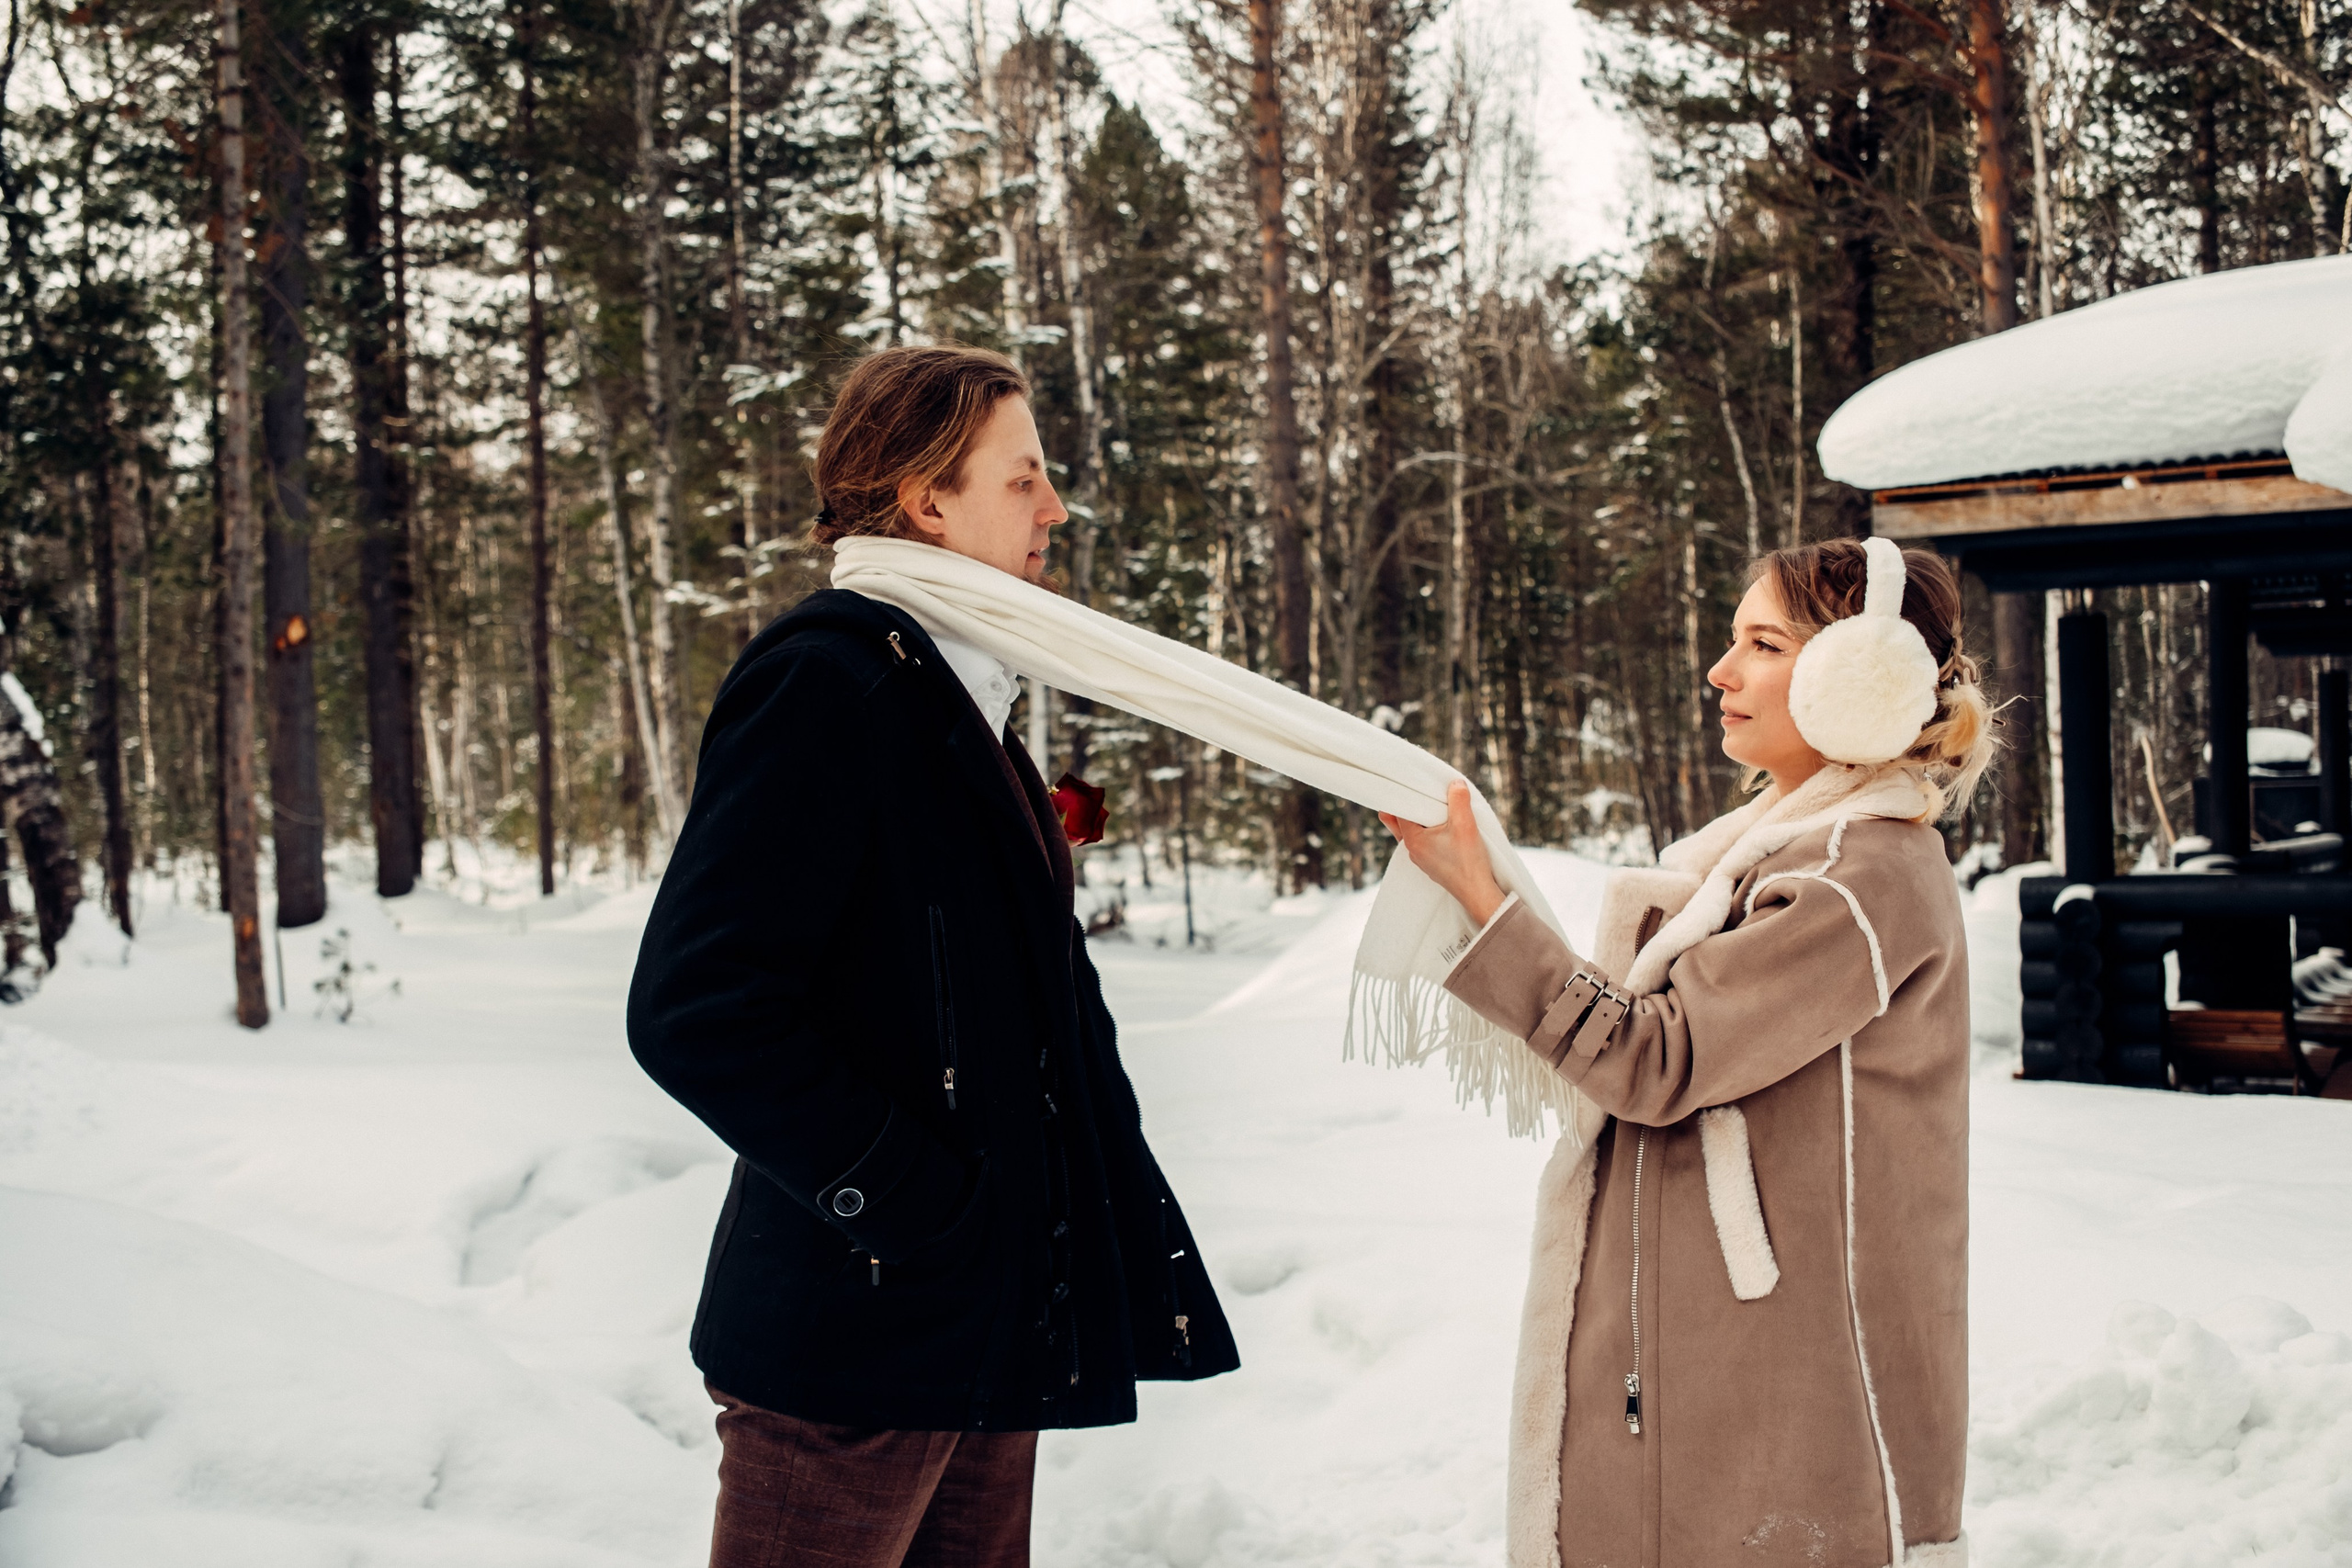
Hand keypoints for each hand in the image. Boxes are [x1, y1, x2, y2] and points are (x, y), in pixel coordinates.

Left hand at [1378, 779, 1506, 926]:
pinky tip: (1440, 826)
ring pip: (1413, 833)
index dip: (1405, 795)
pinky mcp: (1432, 864)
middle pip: (1402, 822)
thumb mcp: (1465, 824)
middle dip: (1409, 806)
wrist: (1478, 893)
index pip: (1399, 812)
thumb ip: (1459, 800)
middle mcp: (1412, 851)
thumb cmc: (1468, 861)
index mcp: (1413, 840)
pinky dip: (1428, 831)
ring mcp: (1422, 859)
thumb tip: (1455, 783)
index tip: (1409, 783)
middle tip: (1414, 790)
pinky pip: (1424, 842)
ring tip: (1429, 805)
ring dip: (1420, 819)